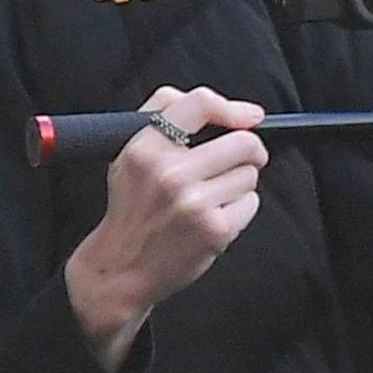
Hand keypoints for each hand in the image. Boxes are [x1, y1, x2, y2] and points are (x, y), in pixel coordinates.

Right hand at [65, 86, 267, 371]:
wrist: (121, 268)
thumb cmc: (132, 210)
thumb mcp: (130, 157)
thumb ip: (164, 119)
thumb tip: (229, 109)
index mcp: (144, 150)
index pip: (199, 104)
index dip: (232, 108)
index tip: (250, 117)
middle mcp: (169, 173)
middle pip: (244, 142)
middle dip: (249, 152)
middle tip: (236, 163)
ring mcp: (194, 202)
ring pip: (250, 174)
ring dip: (238, 184)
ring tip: (209, 198)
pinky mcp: (215, 229)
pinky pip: (251, 203)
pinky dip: (239, 210)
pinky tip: (212, 218)